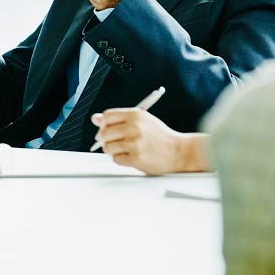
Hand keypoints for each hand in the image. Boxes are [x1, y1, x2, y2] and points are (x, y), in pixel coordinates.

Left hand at [90, 108, 208, 172]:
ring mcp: (135, 143)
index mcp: (135, 115)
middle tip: (113, 143)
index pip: (107, 116)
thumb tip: (95, 118)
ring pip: (108, 147)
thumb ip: (118, 119)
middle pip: (104, 132)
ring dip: (113, 151)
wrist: (179, 152)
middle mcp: (134, 127)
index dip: (103, 124)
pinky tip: (130, 157)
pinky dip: (120, 160)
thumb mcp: (142, 121)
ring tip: (124, 150)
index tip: (107, 129)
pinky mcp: (136, 158)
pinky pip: (116, 159)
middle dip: (105, 140)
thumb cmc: (160, 137)